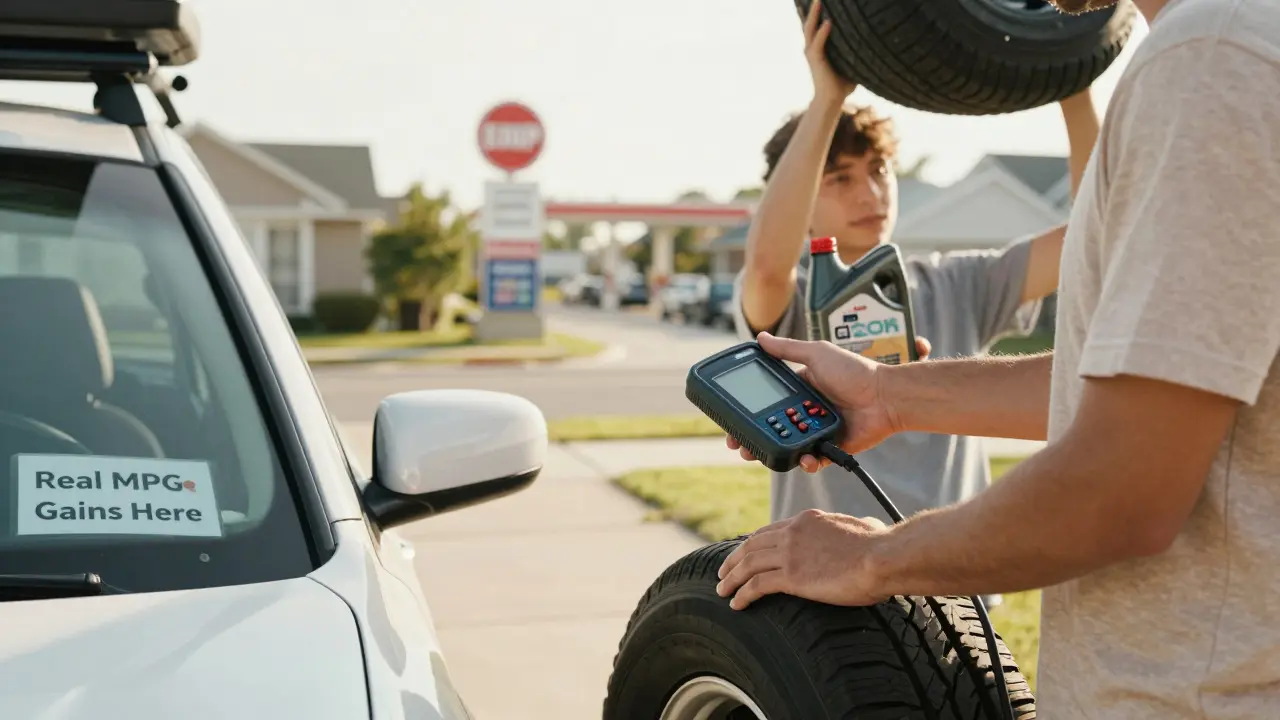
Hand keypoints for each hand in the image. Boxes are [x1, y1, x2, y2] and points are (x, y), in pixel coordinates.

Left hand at [716, 509, 890, 609]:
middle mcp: (792, 533)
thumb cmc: (881, 545)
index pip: (769, 531)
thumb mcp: (865, 526)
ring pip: (747, 565)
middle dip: (733, 560)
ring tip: (722, 590)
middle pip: (751, 546)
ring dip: (731, 578)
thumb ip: (858, 525)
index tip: (744, 555)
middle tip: (723, 572)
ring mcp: (790, 554)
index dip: (752, 544)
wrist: (882, 557)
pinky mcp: (792, 576)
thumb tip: (869, 525)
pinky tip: (736, 604)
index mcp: (807, 520)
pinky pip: (756, 586)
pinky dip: (742, 594)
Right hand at [725, 333, 929, 471]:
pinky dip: (807, 462)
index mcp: (800, 389)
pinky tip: (804, 459)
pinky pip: (813, 459)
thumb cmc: (856, 372)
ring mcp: (817, 430)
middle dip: (753, 438)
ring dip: (773, 452)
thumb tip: (760, 338)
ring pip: (788, 446)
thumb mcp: (818, 354)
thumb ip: (788, 350)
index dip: (749, 413)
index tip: (731, 421)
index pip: (767, 403)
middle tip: (738, 446)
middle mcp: (806, 411)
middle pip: (772, 428)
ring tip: (760, 455)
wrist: (886, 397)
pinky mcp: (830, 448)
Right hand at [800, 0, 856, 104]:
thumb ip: (856, 51)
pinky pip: (818, 43)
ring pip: (810, 29)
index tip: (823, 0)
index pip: (816, 25)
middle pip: (810, 23)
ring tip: (819, 1)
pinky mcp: (816, 60)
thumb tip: (874, 43)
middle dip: (813, 8)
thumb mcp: (851, 63)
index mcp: (818, 48)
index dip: (818, 13)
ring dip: (814, 15)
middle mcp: (812, 48)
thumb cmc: (843, 84)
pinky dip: (823, 32)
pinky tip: (828, 22)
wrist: (832, 100)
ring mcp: (812, 53)